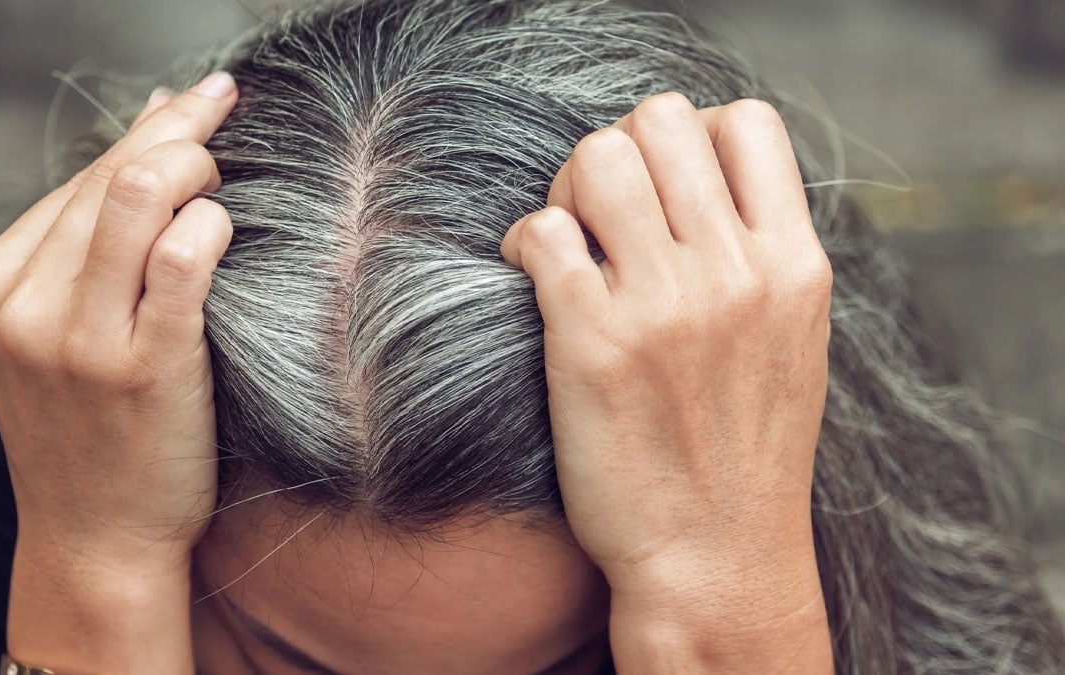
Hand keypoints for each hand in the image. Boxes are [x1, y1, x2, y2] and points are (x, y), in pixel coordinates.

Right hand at [0, 72, 237, 672]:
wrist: (98, 539)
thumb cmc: (94, 429)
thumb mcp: (60, 332)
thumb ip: (90, 243)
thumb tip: (154, 131)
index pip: (82, 178)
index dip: (151, 129)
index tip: (198, 102)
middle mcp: (22, 303)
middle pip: (113, 175)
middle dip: (182, 131)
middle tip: (228, 124)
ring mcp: (77, 337)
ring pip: (141, 195)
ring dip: (198, 166)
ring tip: (228, 178)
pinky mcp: (142, 368)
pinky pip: (184, 258)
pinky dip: (214, 226)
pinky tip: (229, 228)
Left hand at [501, 94, 832, 669]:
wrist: (716, 560)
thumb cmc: (745, 453)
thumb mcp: (791, 340)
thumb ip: (760, 255)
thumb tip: (696, 181)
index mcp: (795, 265)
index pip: (746, 121)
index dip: (693, 133)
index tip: (667, 186)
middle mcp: (735, 272)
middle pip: (661, 120)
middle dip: (622, 151)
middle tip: (606, 212)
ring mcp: (664, 305)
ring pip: (597, 158)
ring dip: (570, 188)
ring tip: (570, 239)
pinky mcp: (591, 341)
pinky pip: (542, 231)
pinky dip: (525, 241)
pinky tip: (534, 277)